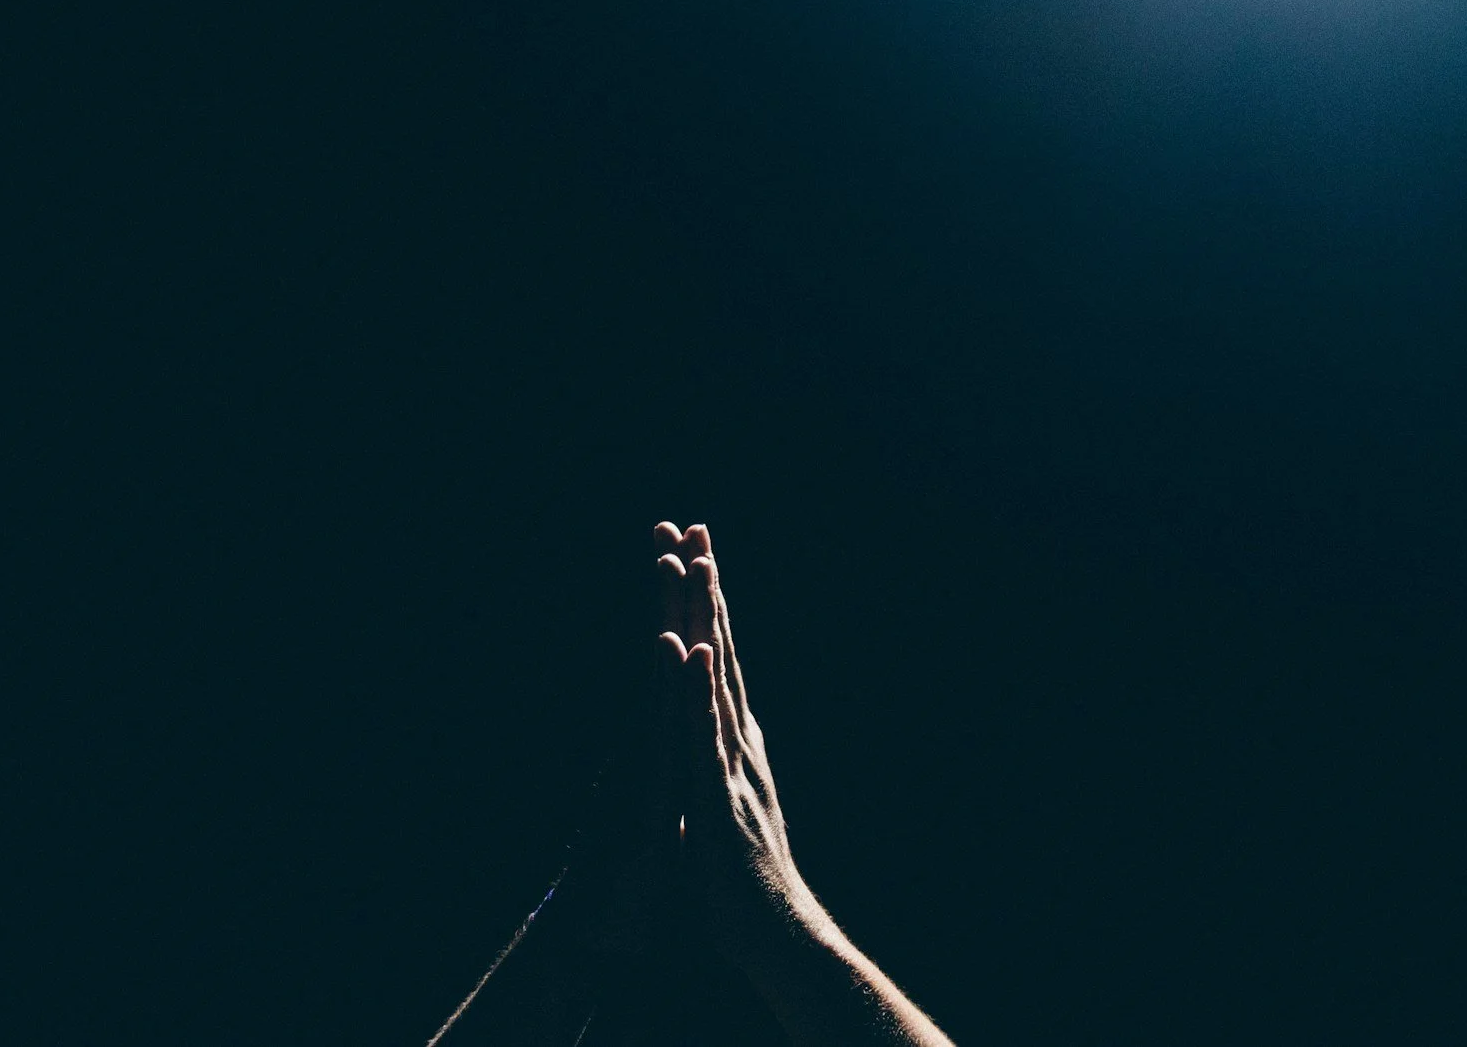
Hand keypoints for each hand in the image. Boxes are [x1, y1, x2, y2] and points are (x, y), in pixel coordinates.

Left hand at [654, 522, 821, 966]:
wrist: (776, 941)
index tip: (693, 550)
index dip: (705, 605)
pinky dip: (697, 690)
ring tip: (695, 564)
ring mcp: (730, 766)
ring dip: (704, 620)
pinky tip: (692, 650)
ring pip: (714, 680)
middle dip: (703, 587)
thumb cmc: (745, 888)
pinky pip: (703, 736)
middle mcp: (736, 744)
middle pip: (718, 651)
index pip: (716, 660)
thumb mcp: (722, 812)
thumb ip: (717, 770)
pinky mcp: (717, 798)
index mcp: (731, 745)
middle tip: (690, 526)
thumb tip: (713, 741)